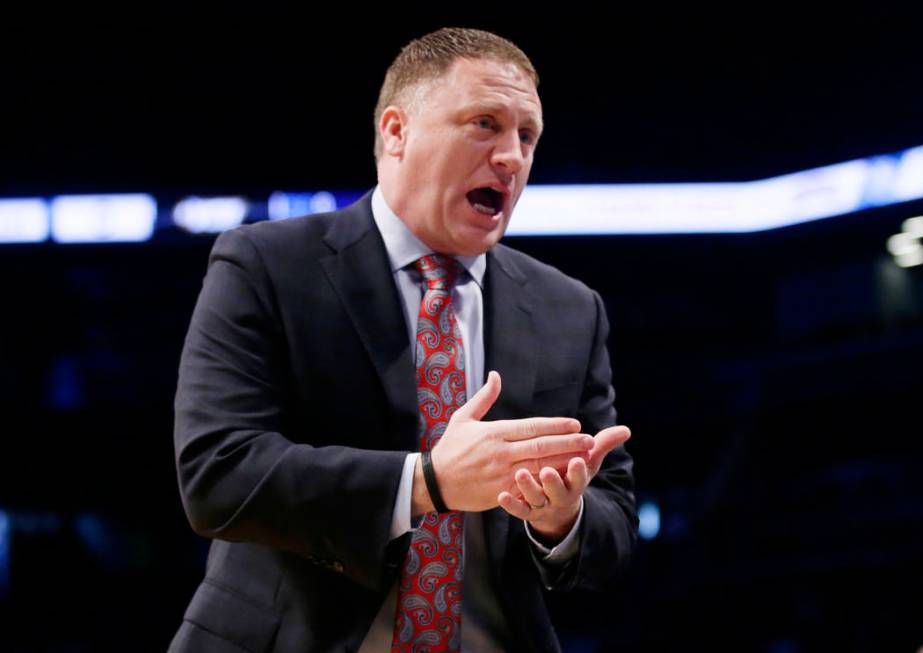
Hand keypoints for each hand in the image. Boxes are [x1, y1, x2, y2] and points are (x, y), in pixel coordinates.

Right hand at [413, 371, 594, 513]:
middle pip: (541, 446)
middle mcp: (501, 452)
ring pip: (539, 467)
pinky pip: (530, 487)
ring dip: (563, 463)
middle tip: (589, 441)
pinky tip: (563, 480)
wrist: (435, 482)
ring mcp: (502, 474)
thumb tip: (496, 375)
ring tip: (584, 459)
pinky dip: (547, 483)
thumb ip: (483, 398)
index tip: (575, 424)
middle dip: (568, 444)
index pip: (532, 427)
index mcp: (494, 433)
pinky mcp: (501, 492)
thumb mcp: (463, 418)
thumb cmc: (450, 448)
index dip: (555, 425)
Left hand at [497, 424, 630, 543]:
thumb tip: (626, 429)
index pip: (579, 477)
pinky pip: (519, 510)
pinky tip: (502, 495)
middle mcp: (560, 495)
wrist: (557, 509)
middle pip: (557, 490)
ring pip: (536, 499)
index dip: (579, 470)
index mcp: (575, 482)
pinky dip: (511, 504)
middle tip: (548, 471)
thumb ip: (603, 445)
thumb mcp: (588, 463)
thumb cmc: (571, 476)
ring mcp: (543, 505)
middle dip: (554, 482)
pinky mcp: (527, 511)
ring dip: (529, 488)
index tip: (578, 460)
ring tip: (520, 474)